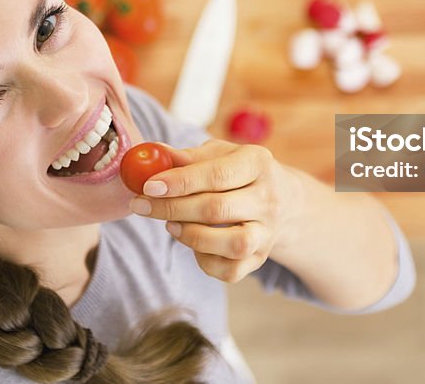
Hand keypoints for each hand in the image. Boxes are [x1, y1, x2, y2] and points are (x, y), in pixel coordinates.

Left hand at [128, 139, 302, 282]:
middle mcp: (268, 198)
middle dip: (172, 208)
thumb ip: (187, 157)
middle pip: (218, 209)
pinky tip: (193, 244)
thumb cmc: (239, 172)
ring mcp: (268, 231)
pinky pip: (231, 271)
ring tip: (171, 225)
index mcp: (258, 162)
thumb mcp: (219, 154)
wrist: (283, 199)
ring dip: (192, 236)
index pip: (217, 174)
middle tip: (141, 205)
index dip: (180, 182)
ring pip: (233, 244)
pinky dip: (205, 262)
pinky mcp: (261, 257)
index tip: (148, 186)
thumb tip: (151, 155)